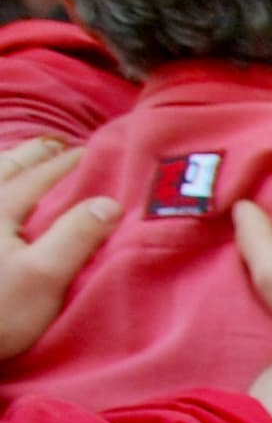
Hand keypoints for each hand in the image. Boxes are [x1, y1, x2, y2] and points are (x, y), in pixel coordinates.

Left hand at [0, 137, 116, 363]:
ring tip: (20, 161)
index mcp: (0, 209)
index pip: (39, 178)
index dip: (66, 164)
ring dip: (5, 168)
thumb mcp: (45, 277)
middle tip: (55, 146)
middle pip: (6, 170)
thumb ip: (76, 236)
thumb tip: (110, 203)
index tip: (89, 153)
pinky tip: (0, 204)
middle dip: (33, 156)